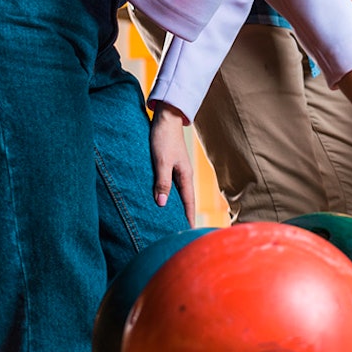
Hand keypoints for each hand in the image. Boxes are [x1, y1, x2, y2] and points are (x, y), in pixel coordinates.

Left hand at [149, 102, 195, 225]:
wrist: (165, 118)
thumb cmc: (163, 139)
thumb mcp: (161, 162)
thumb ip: (162, 182)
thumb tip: (161, 204)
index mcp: (184, 175)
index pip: (188, 201)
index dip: (188, 217)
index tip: (189, 232)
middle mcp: (183, 174)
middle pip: (185, 199)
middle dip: (183, 214)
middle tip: (179, 231)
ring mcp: (177, 169)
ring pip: (177, 192)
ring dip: (175, 205)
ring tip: (170, 220)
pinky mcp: (169, 165)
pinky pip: (170, 185)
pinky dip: (168, 195)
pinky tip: (161, 199)